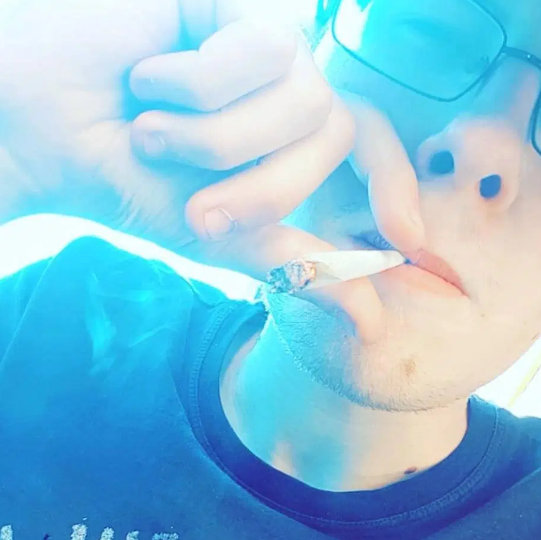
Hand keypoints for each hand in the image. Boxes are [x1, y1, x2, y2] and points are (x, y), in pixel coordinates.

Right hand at [0, 0, 423, 339]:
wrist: (50, 130)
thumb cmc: (131, 184)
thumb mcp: (221, 236)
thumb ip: (296, 268)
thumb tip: (372, 322)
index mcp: (287, 142)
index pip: (370, 146)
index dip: (395, 186)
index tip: (408, 240)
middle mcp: (288, 90)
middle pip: (331, 138)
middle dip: (262, 188)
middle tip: (196, 207)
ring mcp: (268, 45)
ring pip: (300, 98)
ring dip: (214, 139)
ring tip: (152, 130)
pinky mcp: (240, 4)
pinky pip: (260, 50)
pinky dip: (193, 83)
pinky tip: (148, 77)